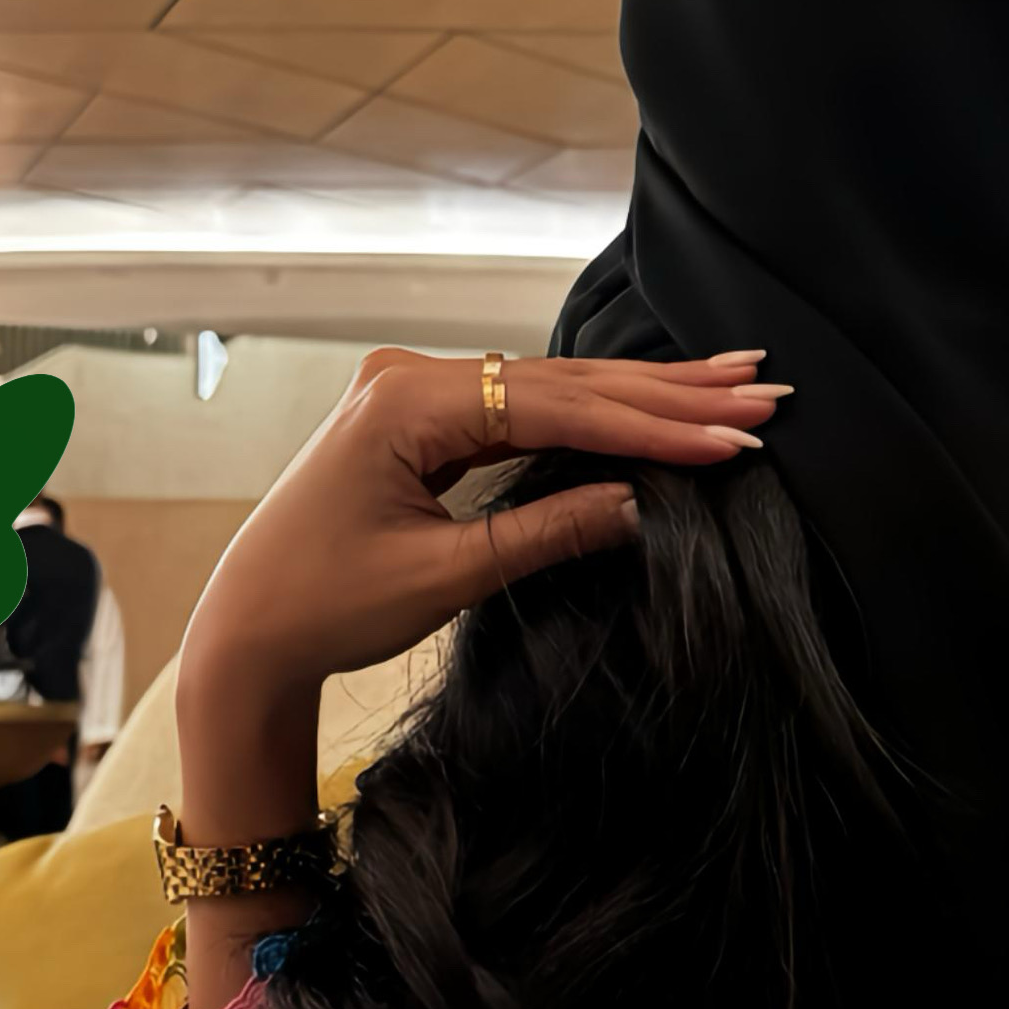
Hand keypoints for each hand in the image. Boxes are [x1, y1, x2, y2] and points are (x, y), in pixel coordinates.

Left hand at [181, 344, 786, 701]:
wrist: (246, 631)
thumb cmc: (324, 607)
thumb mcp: (444, 577)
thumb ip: (545, 532)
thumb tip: (640, 501)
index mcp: (405, 402)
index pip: (556, 406)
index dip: (651, 426)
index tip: (732, 437)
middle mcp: (409, 377)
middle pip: (564, 380)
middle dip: (668, 392)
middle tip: (763, 389)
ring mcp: (415, 392)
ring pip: (552, 388)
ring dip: (644, 394)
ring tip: (733, 384)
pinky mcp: (423, 418)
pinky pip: (525, 407)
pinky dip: (595, 412)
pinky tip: (655, 402)